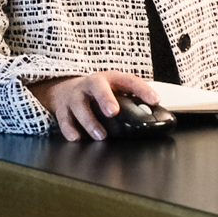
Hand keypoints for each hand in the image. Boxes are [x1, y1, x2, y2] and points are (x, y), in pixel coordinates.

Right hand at [29, 71, 157, 140]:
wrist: (65, 89)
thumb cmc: (98, 91)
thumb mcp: (116, 89)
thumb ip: (131, 98)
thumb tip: (151, 111)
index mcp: (111, 78)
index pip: (130, 81)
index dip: (143, 90)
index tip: (154, 100)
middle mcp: (92, 84)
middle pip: (98, 88)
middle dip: (106, 99)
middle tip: (113, 112)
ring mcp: (76, 96)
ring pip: (80, 106)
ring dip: (90, 122)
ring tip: (101, 135)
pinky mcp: (63, 109)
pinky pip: (64, 120)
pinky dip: (70, 130)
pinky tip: (77, 137)